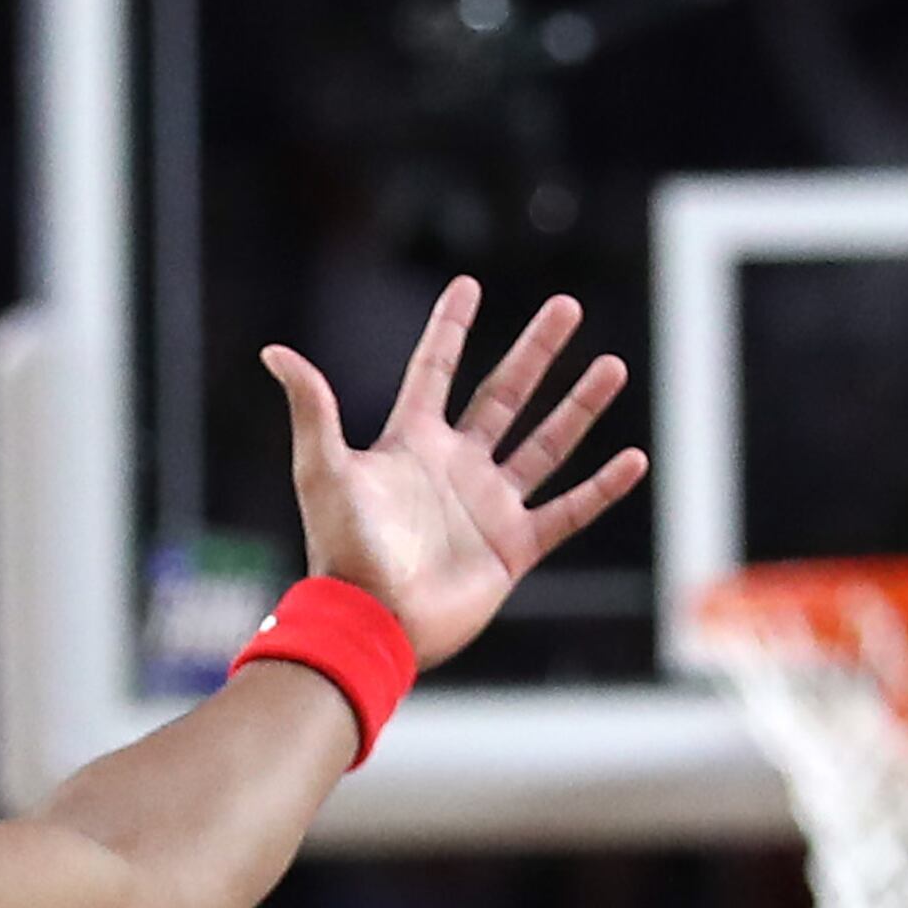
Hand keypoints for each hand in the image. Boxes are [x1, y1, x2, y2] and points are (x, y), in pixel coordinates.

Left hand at [260, 278, 648, 666]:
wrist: (372, 621)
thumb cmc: (342, 548)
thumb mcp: (323, 470)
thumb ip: (312, 408)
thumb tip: (274, 352)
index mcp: (412, 444)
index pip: (434, 371)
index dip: (449, 329)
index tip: (467, 285)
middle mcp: (454, 467)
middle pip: (503, 395)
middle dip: (536, 351)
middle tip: (566, 307)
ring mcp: (487, 506)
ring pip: (544, 444)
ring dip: (579, 406)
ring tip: (612, 366)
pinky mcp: (513, 548)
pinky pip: (567, 511)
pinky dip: (601, 488)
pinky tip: (633, 458)